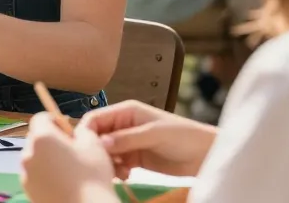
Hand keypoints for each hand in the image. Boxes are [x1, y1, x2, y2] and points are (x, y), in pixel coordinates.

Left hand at [20, 113, 113, 202]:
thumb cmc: (91, 176)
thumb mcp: (93, 144)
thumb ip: (81, 131)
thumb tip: (74, 133)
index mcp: (41, 137)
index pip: (40, 118)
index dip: (54, 120)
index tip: (68, 131)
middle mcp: (27, 154)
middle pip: (36, 139)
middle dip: (51, 141)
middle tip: (70, 151)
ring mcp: (25, 175)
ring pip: (35, 158)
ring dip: (47, 159)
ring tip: (67, 170)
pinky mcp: (27, 192)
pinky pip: (35, 176)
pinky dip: (45, 175)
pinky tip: (62, 183)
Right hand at [79, 100, 216, 178]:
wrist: (204, 154)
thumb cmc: (182, 136)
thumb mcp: (153, 134)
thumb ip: (126, 138)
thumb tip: (100, 143)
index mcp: (126, 111)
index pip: (96, 118)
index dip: (87, 131)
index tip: (84, 149)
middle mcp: (124, 125)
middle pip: (98, 136)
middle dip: (97, 151)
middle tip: (103, 166)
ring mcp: (128, 142)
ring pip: (106, 152)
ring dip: (107, 163)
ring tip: (119, 173)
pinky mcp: (134, 158)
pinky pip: (116, 164)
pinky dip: (117, 171)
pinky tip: (126, 176)